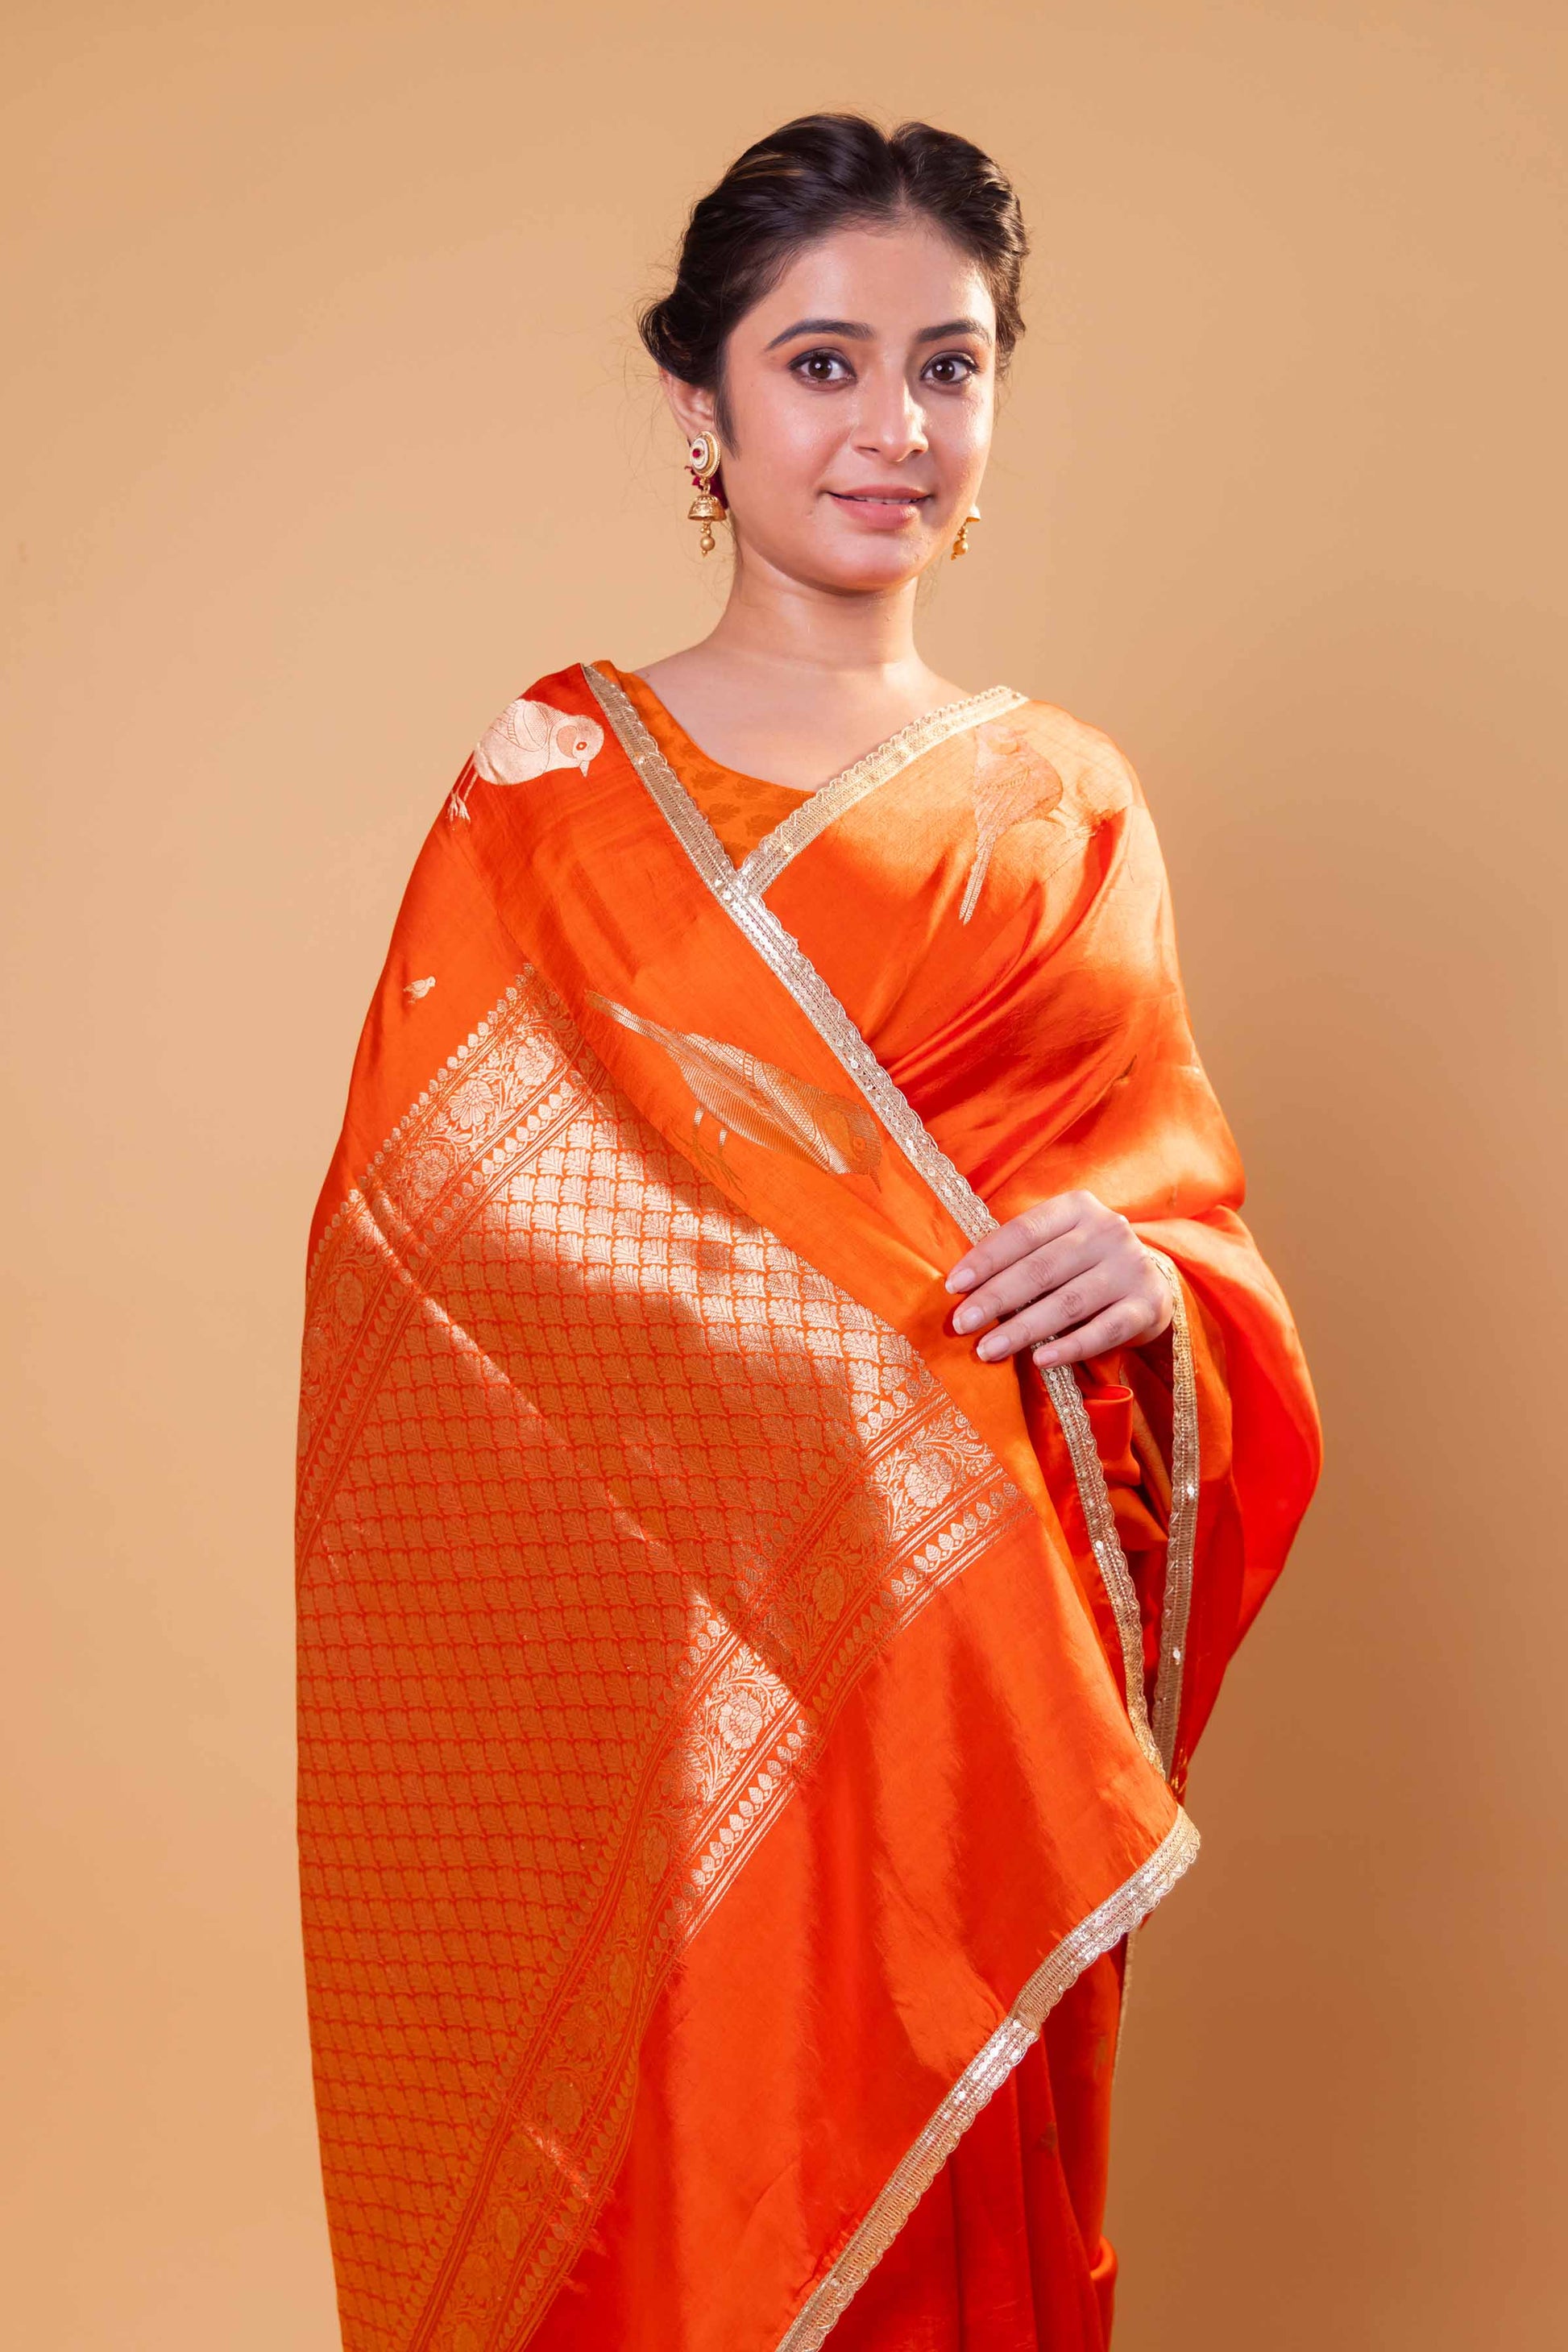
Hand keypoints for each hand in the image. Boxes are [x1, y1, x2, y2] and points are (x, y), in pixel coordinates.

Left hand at [945, 1190, 1172, 1368]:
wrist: (1153, 1283)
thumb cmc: (1085, 1264)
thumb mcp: (1058, 1244)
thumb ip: (1021, 1257)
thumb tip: (964, 1291)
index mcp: (1077, 1207)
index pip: (1023, 1232)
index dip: (986, 1259)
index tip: (953, 1286)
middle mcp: (1107, 1230)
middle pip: (1041, 1268)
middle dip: (995, 1298)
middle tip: (962, 1324)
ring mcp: (1131, 1267)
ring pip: (1068, 1302)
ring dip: (1023, 1329)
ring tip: (988, 1350)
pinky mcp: (1148, 1304)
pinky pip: (1104, 1330)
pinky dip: (1070, 1347)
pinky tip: (1040, 1360)